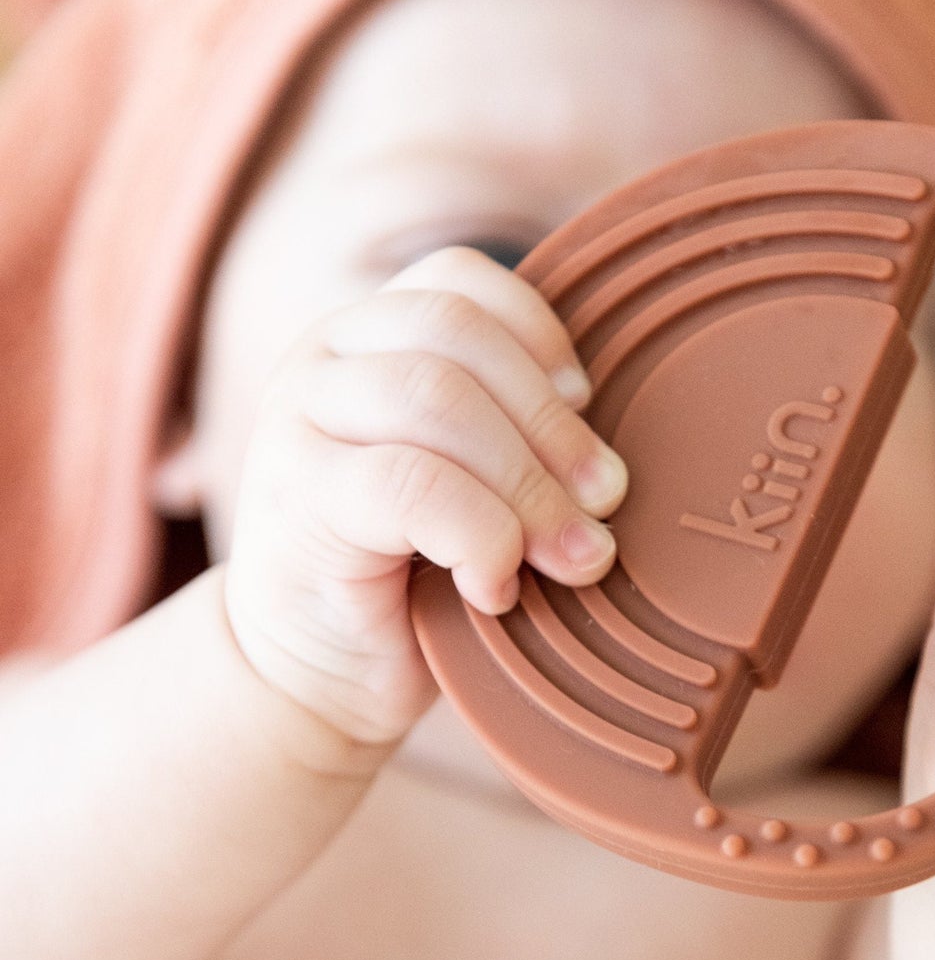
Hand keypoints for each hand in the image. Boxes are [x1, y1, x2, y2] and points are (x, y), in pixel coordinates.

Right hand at [223, 247, 629, 747]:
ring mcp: (295, 421)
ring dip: (528, 485)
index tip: (588, 407)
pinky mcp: (295, 496)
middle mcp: (320, 359)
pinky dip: (479, 538)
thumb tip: (614, 464)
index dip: (539, 334)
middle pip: (457, 335)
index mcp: (366, 337)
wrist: (314, 679)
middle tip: (604, 504)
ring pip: (435, 399)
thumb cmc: (410, 582)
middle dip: (550, 424)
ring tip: (572, 558)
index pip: (459, 280)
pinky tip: (494, 590)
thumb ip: (514, 441)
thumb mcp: (471, 489)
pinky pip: (411, 485)